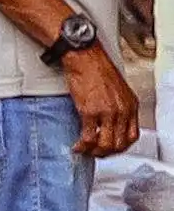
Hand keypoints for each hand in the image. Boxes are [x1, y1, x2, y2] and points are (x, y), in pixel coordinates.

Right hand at [68, 40, 142, 159]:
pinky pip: (88, 137)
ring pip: (105, 144)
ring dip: (94, 151)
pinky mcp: (90, 112)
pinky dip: (82, 146)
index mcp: (131, 105)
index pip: (132, 136)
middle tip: (95, 153)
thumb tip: (111, 121)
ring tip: (85, 150)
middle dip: (106, 152)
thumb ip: (118, 106)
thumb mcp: (117, 89)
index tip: (110, 148)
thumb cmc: (97, 69)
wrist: (85, 57)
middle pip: (119, 144)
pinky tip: (77, 146)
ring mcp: (107, 113)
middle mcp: (122, 111)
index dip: (121, 147)